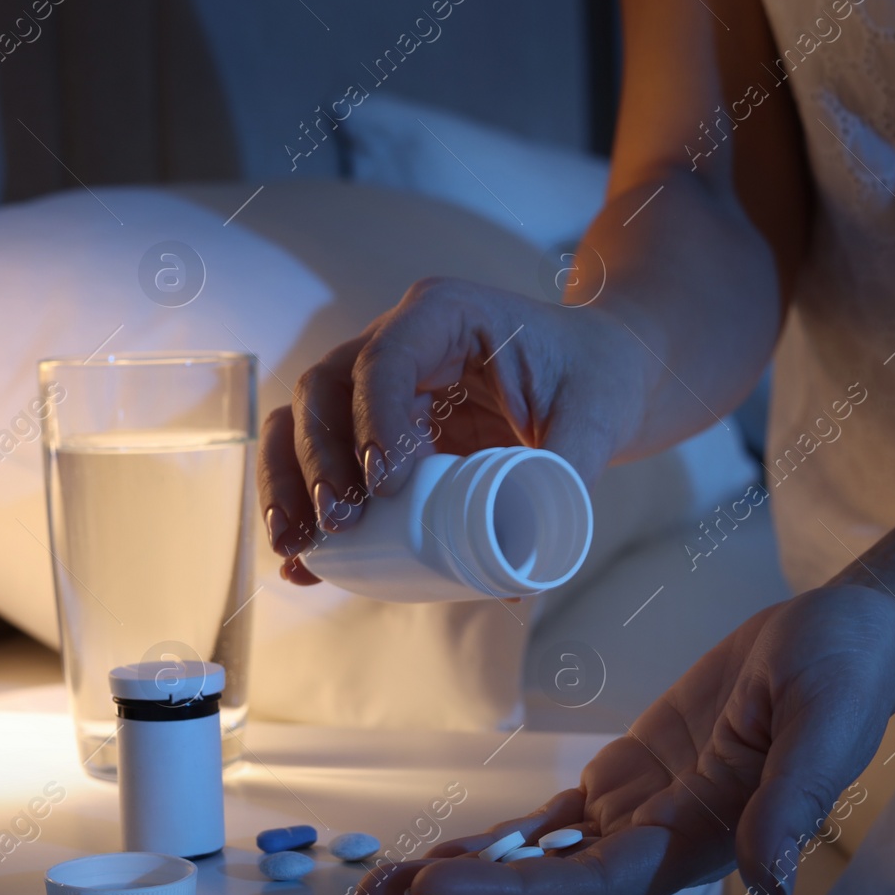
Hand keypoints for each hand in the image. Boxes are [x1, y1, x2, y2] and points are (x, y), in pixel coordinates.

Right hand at [258, 277, 645, 583]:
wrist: (602, 376)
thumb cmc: (597, 380)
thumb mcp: (594, 422)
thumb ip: (564, 483)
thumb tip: (512, 579)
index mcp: (446, 315)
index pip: (385, 358)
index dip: (373, 418)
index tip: (385, 483)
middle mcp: (400, 341)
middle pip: (325, 387)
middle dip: (320, 459)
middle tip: (340, 521)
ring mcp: (380, 385)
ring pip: (305, 421)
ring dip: (292, 484)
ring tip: (297, 548)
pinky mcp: (377, 430)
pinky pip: (323, 461)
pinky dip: (305, 508)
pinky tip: (303, 563)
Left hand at [355, 584, 894, 894]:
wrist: (841, 637)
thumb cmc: (843, 676)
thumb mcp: (826, 725)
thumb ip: (793, 801)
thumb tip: (768, 880)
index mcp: (699, 841)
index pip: (586, 882)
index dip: (511, 890)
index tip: (437, 885)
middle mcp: (660, 842)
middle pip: (545, 885)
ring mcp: (641, 812)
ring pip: (540, 859)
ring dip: (470, 873)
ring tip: (384, 882)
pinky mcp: (630, 776)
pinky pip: (555, 818)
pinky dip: (503, 836)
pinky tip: (452, 850)